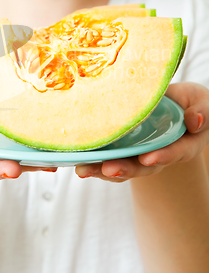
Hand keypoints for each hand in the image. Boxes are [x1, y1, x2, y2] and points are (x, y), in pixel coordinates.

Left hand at [75, 82, 208, 181]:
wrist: (173, 104)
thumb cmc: (190, 103)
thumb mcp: (201, 103)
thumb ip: (202, 111)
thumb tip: (195, 121)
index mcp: (182, 145)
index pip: (174, 153)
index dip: (163, 156)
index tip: (148, 157)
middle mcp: (158, 153)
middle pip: (141, 166)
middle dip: (124, 169)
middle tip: (108, 169)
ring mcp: (139, 152)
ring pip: (121, 165)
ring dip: (101, 169)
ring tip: (83, 170)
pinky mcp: (122, 147)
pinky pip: (108, 155)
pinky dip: (93, 158)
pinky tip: (76, 159)